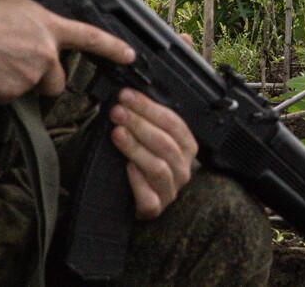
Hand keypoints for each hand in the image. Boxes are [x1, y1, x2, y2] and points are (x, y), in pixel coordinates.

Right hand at [0, 0, 134, 101]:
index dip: (113, 47)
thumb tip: (40, 34)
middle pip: (58, 81)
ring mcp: (30, 76)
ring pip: (31, 90)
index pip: (90, 37)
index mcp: (50, 27)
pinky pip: (9, 98)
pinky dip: (0, 91)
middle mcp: (46, 54)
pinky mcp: (11, 94)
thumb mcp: (18, 7)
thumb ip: (38, 24)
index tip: (130, 56)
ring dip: (19, 83)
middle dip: (45, 80)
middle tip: (20, 65)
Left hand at [109, 88, 198, 217]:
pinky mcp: (155, 208)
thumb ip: (144, 120)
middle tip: (118, 112)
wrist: (128, 198)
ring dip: (136, 148)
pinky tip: (126, 168)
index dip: (149, 107)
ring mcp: (170, 190)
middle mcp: (183, 168)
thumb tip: (127, 96)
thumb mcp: (146, 138)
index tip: (127, 96)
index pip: (173, 122)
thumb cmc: (138, 163)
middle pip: (165, 143)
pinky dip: (137, 181)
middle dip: (139, 123)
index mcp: (187, 146)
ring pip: (158, 167)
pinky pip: (149, 196)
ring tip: (117, 134)